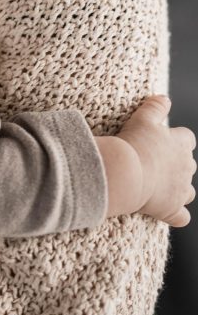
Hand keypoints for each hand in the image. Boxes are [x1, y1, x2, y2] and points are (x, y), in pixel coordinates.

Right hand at [118, 95, 195, 225]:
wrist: (126, 172)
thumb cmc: (134, 143)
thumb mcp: (142, 118)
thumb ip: (155, 107)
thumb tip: (164, 98)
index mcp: (181, 144)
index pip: (187, 139)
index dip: (175, 140)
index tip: (160, 141)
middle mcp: (186, 167)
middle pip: (188, 165)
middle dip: (176, 165)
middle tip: (153, 162)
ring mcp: (181, 190)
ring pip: (188, 191)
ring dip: (178, 189)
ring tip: (160, 186)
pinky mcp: (172, 209)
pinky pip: (182, 217)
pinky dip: (177, 215)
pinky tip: (169, 213)